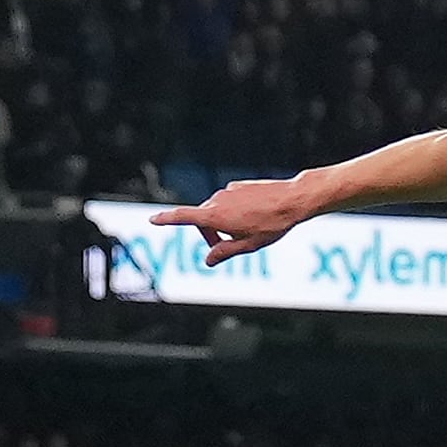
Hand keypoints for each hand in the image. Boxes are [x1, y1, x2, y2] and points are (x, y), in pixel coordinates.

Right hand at [148, 177, 314, 264]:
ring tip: (248, 231)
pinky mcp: (238, 186)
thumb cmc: (272, 224)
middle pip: (202, 220)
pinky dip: (233, 212)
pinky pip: (229, 202)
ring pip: (216, 211)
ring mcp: (228, 191)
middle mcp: (218, 200)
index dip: (166, 220)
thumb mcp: (248, 246)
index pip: (183, 217)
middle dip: (209, 235)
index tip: (153, 220)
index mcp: (215, 215)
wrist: (293, 199)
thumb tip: (208, 260)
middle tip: (226, 247)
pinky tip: (254, 218)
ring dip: (223, 224)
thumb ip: (224, 252)